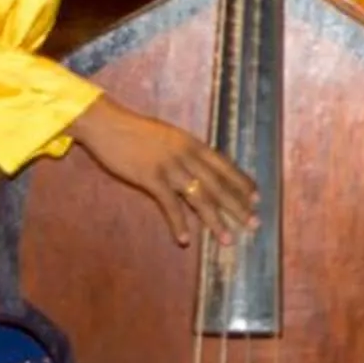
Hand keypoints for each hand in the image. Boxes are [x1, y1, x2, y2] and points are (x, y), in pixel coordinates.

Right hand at [62, 98, 258, 246]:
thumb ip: (186, 151)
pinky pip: (169, 204)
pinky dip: (178, 223)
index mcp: (193, 143)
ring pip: (200, 197)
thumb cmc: (136, 130)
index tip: (257, 198)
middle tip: (254, 224)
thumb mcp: (169, 136)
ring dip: (215, 220)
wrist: (106, 123)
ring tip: (227, 239)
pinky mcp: (150, 177)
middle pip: (218, 185)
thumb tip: (200, 166)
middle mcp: (186, 155)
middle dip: (238, 206)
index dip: (242, 183)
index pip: (225, 166)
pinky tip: (185, 239)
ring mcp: (169, 166)